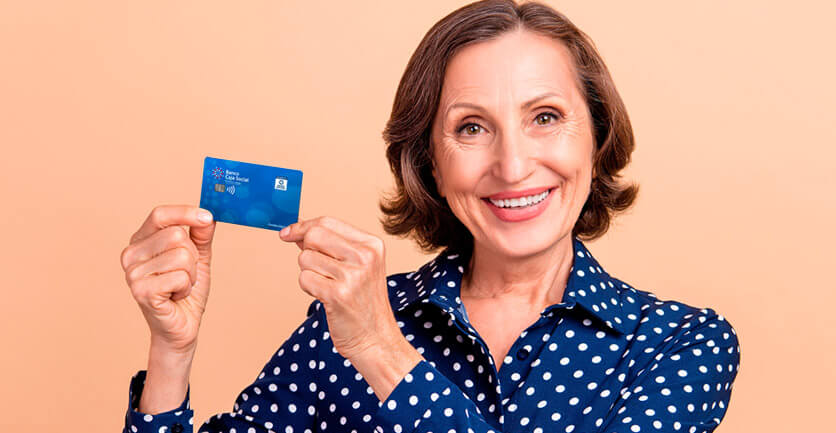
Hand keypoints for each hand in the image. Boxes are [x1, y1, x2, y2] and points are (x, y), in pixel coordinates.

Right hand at [120, 204, 216, 354]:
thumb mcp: (198, 258)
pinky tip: (175, 297)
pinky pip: (180, 277)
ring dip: (191, 275)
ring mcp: (133, 273)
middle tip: (185, 274)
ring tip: (179, 287)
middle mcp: (131, 254)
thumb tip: (208, 215)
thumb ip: (201, 236)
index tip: (207, 217)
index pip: (160, 215)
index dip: (185, 213)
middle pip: (177, 235)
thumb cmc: (186, 291)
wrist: (181, 327)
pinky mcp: (141, 291)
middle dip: (193, 257)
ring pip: (182, 256)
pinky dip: (186, 288)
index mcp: (141, 241)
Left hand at [279, 216, 400, 360]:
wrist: (376, 338)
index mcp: (372, 245)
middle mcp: (365, 257)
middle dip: (306, 251)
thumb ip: (330, 246)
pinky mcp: (337, 295)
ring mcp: (352, 276)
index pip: (328, 222)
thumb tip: (296, 232)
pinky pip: (304, 279)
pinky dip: (308, 288)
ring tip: (328, 286)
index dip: (302, 226)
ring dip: (309, 273)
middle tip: (318, 268)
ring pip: (305, 259)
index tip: (287, 233)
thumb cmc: (363, 302)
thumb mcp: (357, 266)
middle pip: (314, 236)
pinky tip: (325, 297)